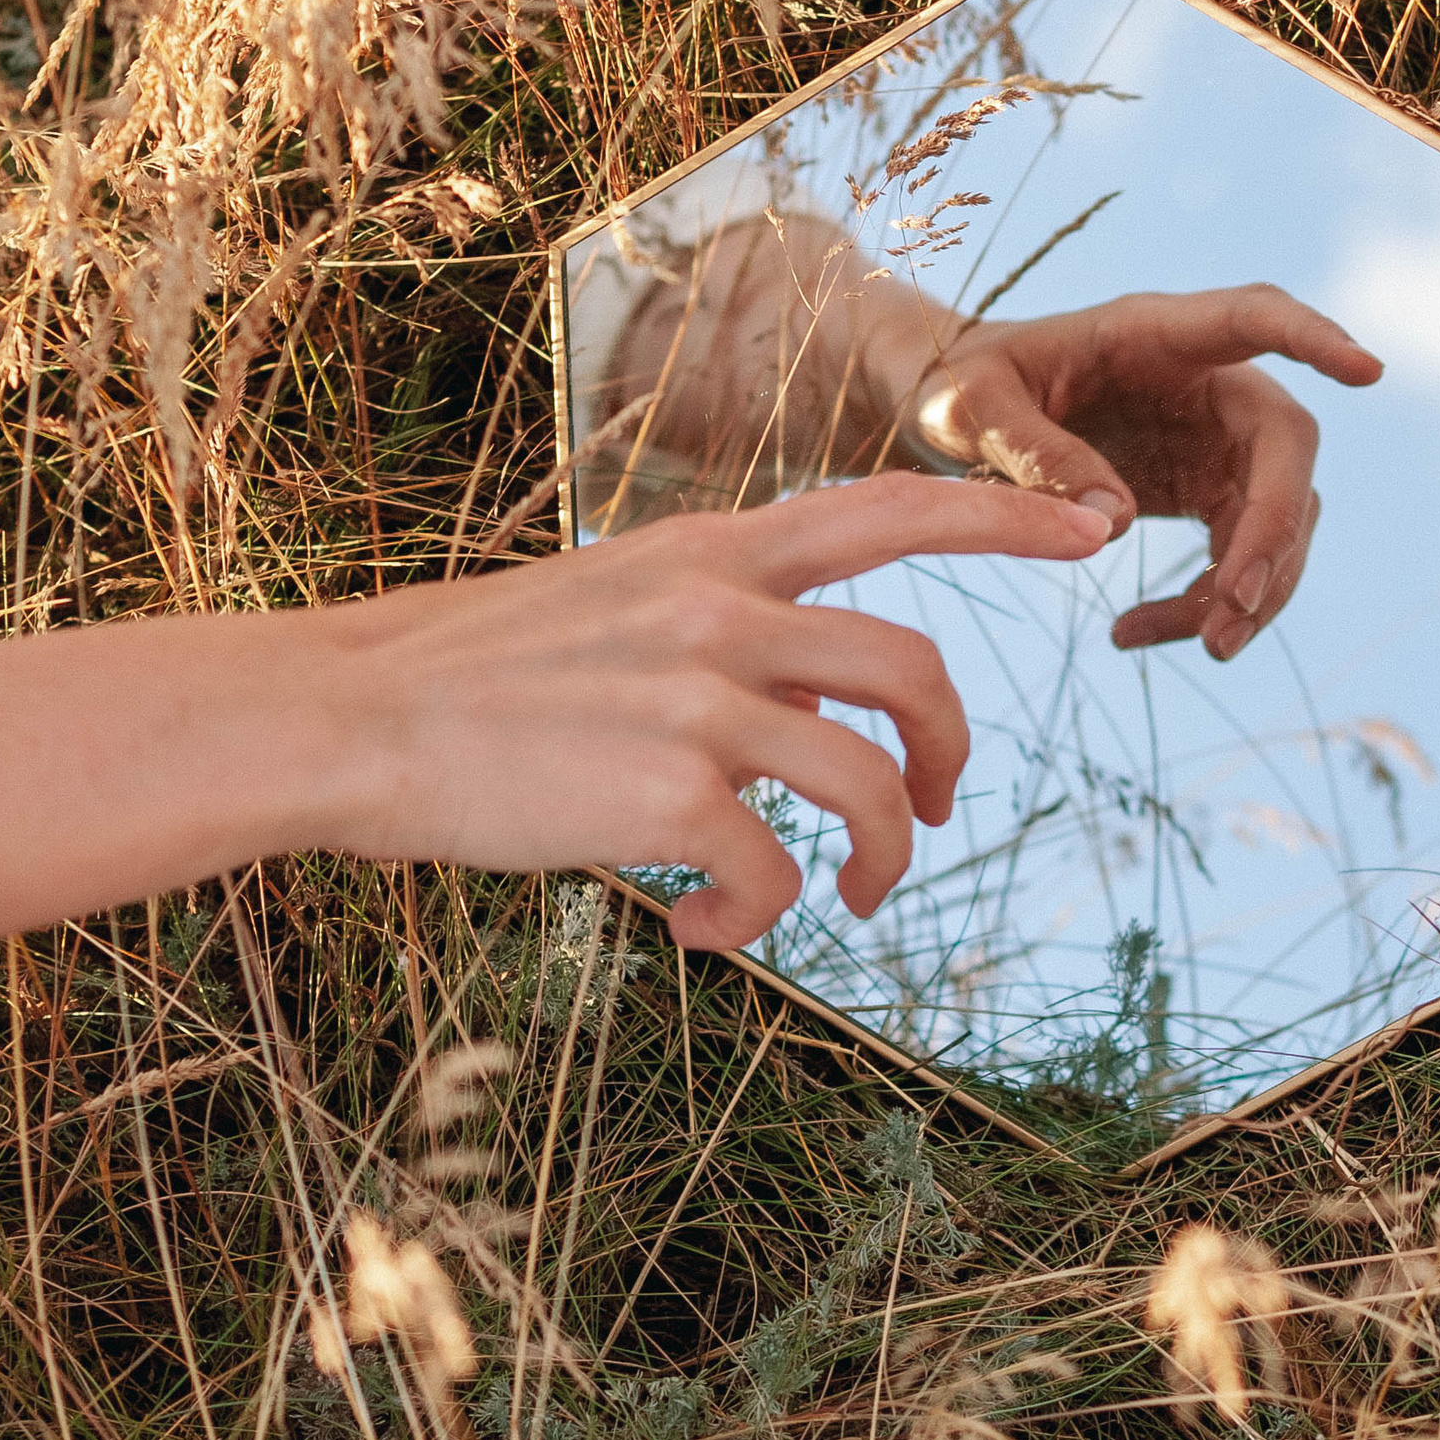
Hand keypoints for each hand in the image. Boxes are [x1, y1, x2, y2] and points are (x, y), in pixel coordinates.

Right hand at [318, 472, 1110, 949]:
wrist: (347, 719)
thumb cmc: (467, 677)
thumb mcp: (609, 606)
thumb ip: (715, 630)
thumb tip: (801, 700)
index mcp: (706, 553)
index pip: (885, 507)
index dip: (1002, 519)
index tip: (1092, 530)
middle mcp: (717, 612)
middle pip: (915, 667)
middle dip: (953, 752)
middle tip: (934, 813)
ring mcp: (697, 702)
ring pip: (870, 785)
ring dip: (883, 857)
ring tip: (846, 901)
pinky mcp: (667, 796)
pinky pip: (770, 875)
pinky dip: (753, 921)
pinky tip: (696, 933)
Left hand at [895, 287, 1382, 660]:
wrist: (945, 418)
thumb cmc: (953, 388)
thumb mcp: (967, 411)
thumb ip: (1035, 454)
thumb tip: (1115, 525)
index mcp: (1153, 333)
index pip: (1253, 318)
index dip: (1314, 340)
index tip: (1368, 371)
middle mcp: (1203, 381)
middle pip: (1283, 450)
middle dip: (1273, 534)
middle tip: (1230, 614)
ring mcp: (1210, 440)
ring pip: (1277, 516)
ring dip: (1252, 588)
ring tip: (1198, 647)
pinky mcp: (1201, 492)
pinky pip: (1236, 555)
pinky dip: (1206, 604)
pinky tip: (1135, 633)